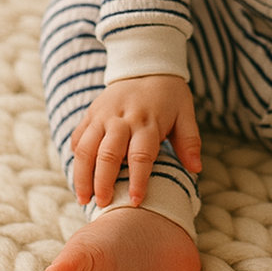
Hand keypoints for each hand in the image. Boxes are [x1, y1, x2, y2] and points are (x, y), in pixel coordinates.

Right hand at [69, 74, 201, 208]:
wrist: (146, 66)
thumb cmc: (169, 96)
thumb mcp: (185, 113)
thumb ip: (190, 141)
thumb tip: (196, 169)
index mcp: (148, 121)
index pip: (141, 155)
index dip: (138, 180)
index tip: (136, 202)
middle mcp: (122, 119)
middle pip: (108, 154)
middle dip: (103, 182)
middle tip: (103, 205)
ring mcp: (103, 115)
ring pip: (86, 147)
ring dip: (82, 175)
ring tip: (84, 199)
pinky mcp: (91, 113)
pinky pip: (78, 137)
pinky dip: (75, 158)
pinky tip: (78, 177)